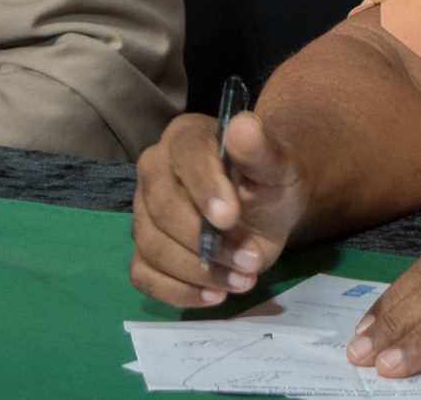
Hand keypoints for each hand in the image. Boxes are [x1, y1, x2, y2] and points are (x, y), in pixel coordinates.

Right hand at [129, 109, 311, 307]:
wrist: (269, 208)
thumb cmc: (269, 181)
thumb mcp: (277, 166)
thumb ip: (261, 149)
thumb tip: (244, 126)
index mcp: (185, 138)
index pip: (184, 157)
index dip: (204, 187)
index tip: (230, 217)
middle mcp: (155, 171)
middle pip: (160, 209)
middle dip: (205, 241)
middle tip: (250, 259)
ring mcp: (144, 213)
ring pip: (152, 246)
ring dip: (199, 271)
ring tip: (243, 279)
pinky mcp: (146, 250)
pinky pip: (144, 276)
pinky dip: (177, 292)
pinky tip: (214, 295)